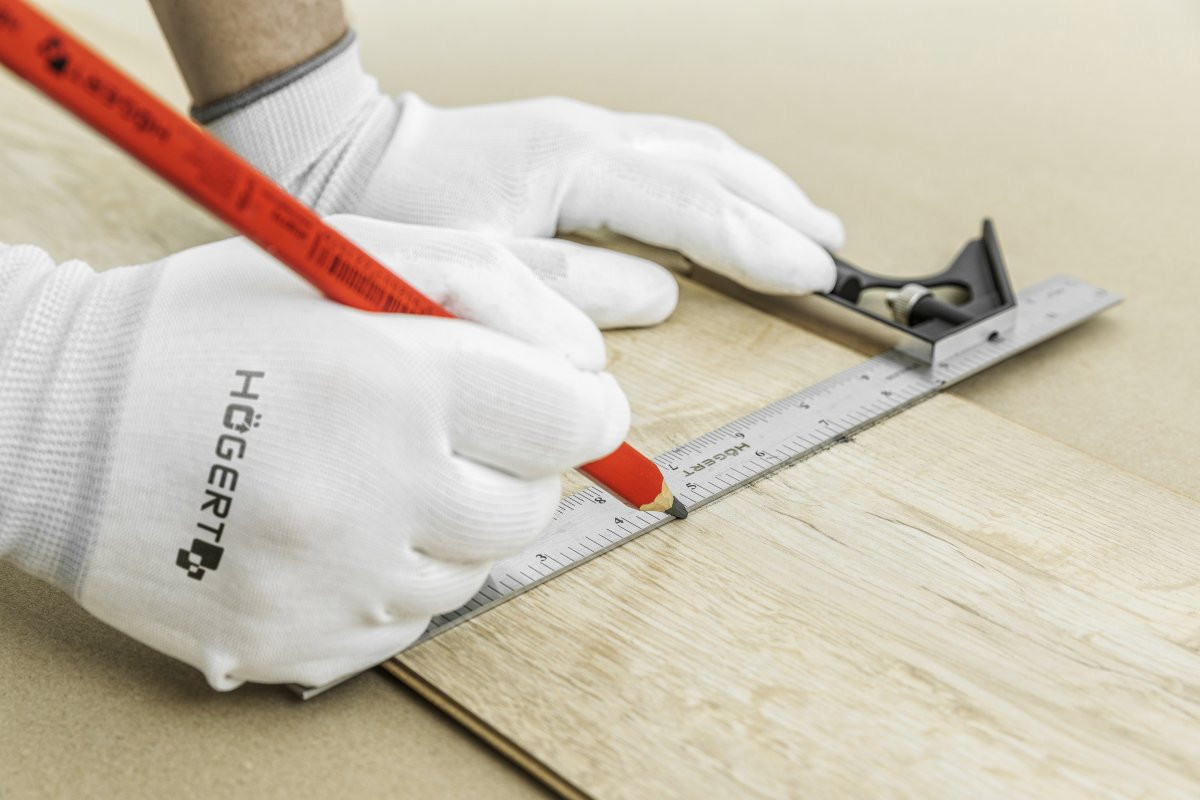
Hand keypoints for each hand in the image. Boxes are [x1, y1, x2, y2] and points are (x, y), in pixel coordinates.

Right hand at [0, 216, 628, 687]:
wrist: (52, 419)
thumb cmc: (207, 323)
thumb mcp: (348, 258)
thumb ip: (490, 288)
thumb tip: (589, 362)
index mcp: (393, 381)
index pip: (572, 420)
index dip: (584, 408)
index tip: (565, 402)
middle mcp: (372, 493)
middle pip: (530, 506)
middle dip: (510, 465)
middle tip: (440, 428)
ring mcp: (334, 584)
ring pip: (473, 570)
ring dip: (448, 521)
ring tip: (366, 472)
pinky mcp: (295, 643)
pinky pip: (407, 623)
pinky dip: (393, 576)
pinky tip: (332, 528)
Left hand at [205, 35, 843, 325]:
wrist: (335, 154)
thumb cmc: (390, 213)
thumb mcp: (473, 266)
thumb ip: (568, 289)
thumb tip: (660, 295)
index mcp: (574, 163)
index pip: (694, 206)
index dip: (761, 245)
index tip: (815, 274)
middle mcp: (589, 136)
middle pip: (713, 166)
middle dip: (778, 207)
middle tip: (833, 248)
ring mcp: (580, 133)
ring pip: (695, 150)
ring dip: (755, 185)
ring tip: (803, 218)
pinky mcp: (567, 143)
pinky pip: (664, 153)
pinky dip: (711, 179)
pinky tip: (725, 199)